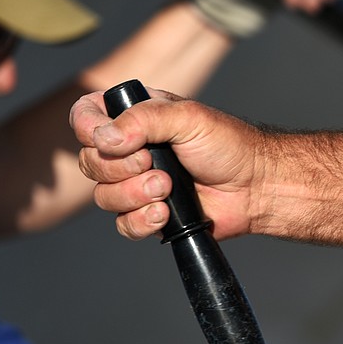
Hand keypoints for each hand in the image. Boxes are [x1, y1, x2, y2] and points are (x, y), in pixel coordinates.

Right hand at [71, 87, 260, 240]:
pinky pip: (123, 225)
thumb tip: (105, 139)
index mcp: (135, 119)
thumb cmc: (229, 146)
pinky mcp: (150, 214)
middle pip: (91, 162)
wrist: (256, 186)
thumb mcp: (188, 119)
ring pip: (104, 197)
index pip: (85, 118)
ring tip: (169, 188)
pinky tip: (165, 214)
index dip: (88, 129)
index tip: (112, 140)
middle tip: (157, 164)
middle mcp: (131, 151)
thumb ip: (143, 120)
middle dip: (121, 168)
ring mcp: (138, 184)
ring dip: (135, 194)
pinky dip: (141, 221)